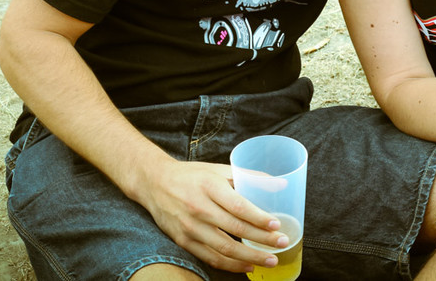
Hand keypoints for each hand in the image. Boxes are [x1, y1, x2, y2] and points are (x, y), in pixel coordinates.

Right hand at [136, 158, 288, 273]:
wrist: (154, 183)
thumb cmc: (192, 175)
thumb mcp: (218, 169)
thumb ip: (248, 176)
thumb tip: (280, 184)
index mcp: (209, 186)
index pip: (238, 206)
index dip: (259, 218)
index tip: (277, 225)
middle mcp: (199, 208)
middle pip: (235, 229)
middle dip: (262, 240)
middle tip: (282, 244)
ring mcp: (190, 227)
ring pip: (224, 248)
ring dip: (250, 257)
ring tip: (270, 260)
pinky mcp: (183, 241)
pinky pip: (210, 258)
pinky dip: (231, 265)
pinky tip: (248, 265)